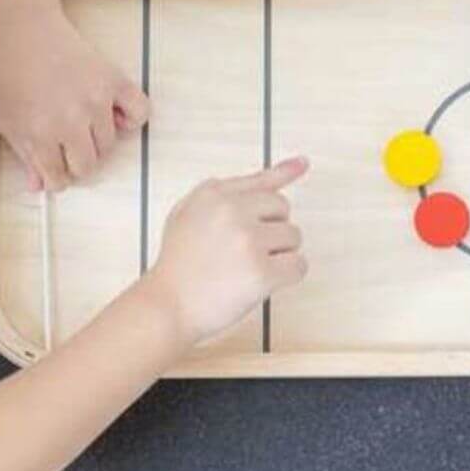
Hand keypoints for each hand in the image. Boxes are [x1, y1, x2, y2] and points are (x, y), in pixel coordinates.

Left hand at [0, 6, 150, 189]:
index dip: (54, 176)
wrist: (24, 30)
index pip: (59, 179)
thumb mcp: (5, 119)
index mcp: (39, 135)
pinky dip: (131, 119)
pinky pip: (139, 112)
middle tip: (66, 146)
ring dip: (96, 141)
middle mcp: (71, 122)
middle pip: (87, 166)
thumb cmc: (9, 72)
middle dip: (75, 162)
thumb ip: (24, 155)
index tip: (53, 168)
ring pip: (109, 145)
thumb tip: (40, 185)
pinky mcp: (113, 82)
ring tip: (81, 123)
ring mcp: (96, 101)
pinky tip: (114, 116)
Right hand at [143, 158, 309, 345]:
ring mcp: (247, 240)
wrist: (166, 307)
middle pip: (283, 208)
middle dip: (270, 228)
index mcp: (212, 194)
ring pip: (293, 236)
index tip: (303, 163)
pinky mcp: (261, 271)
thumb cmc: (179, 266)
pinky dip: (287, 276)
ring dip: (278, 254)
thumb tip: (278, 169)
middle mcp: (231, 211)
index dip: (284, 172)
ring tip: (245, 268)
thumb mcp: (188, 214)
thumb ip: (225, 192)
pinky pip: (298, 265)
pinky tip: (261, 283)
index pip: (260, 181)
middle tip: (243, 251)